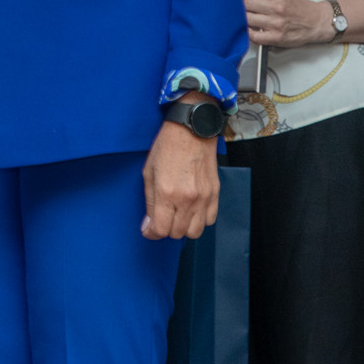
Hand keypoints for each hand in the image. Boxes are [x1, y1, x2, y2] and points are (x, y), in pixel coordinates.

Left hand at [142, 103, 219, 239]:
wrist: (192, 130)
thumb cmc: (167, 147)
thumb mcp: (149, 172)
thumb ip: (150, 201)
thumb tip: (149, 224)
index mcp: (167, 193)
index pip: (161, 229)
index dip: (151, 232)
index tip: (148, 229)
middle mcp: (187, 199)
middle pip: (177, 233)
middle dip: (166, 229)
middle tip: (161, 218)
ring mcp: (203, 198)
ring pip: (195, 232)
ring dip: (184, 227)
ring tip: (177, 215)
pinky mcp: (215, 194)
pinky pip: (209, 220)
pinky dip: (199, 220)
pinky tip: (192, 210)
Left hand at [243, 0, 334, 47]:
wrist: (318, 22)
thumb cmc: (301, 9)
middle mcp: (277, 7)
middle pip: (246, 3)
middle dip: (241, 5)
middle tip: (243, 7)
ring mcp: (276, 23)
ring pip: (247, 18)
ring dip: (244, 19)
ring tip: (248, 18)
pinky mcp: (276, 37)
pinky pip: (253, 36)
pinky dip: (249, 33)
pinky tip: (252, 29)